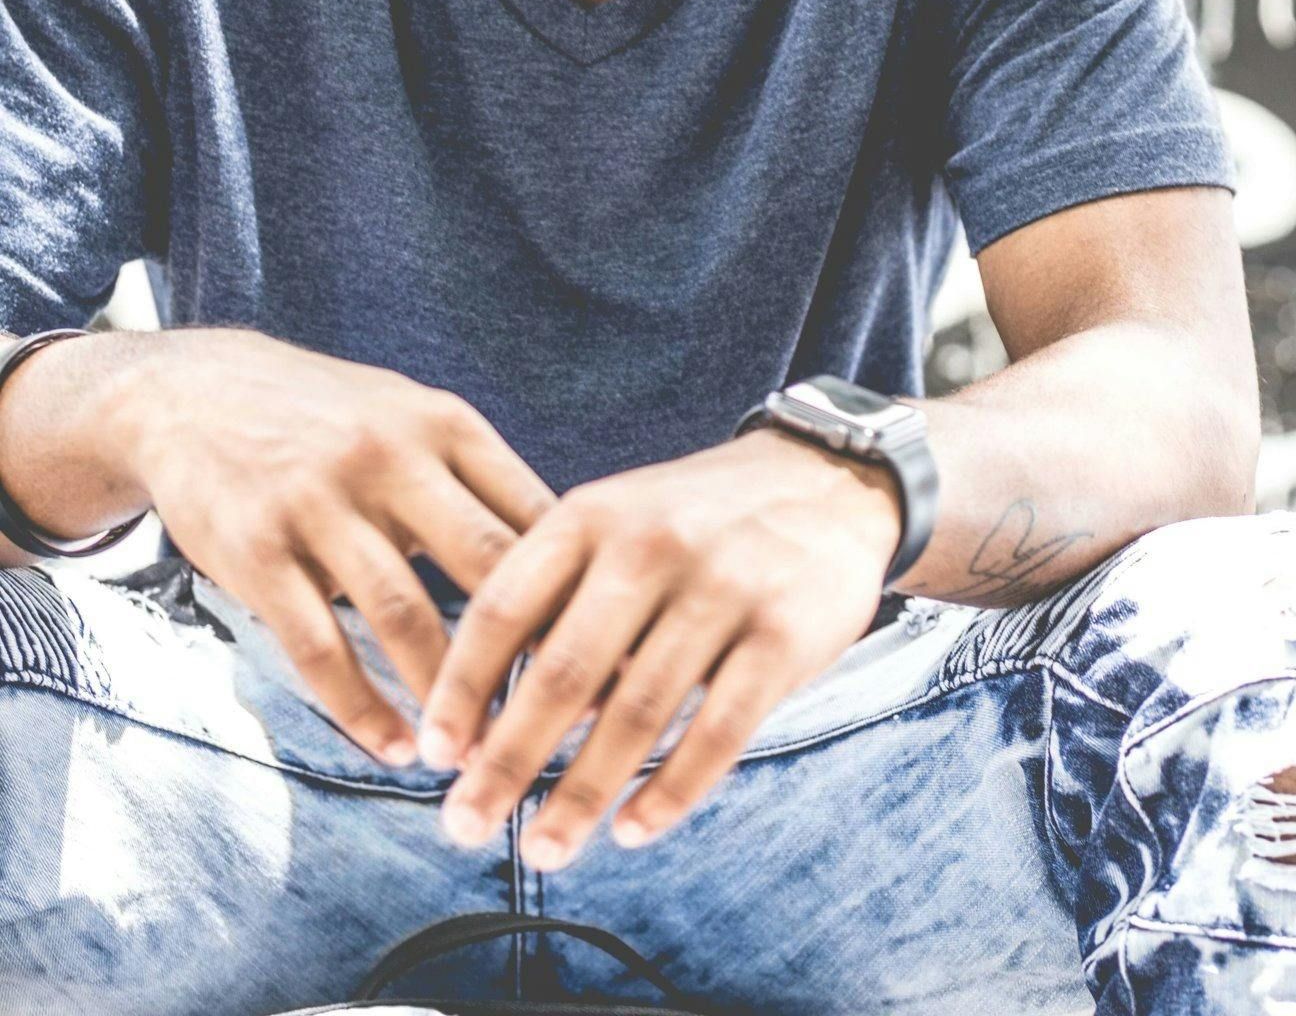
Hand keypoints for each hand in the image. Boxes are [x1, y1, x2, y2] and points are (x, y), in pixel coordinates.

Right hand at [119, 327, 553, 766]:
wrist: (198, 391)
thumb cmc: (330, 417)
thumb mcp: (412, 417)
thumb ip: (478, 480)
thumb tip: (571, 563)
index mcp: (444, 424)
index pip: (534, 516)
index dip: (581, 592)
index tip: (612, 660)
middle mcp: (389, 456)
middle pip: (486, 569)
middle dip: (529, 656)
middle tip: (561, 726)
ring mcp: (320, 502)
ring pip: (405, 617)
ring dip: (447, 698)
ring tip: (475, 756)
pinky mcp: (257, 550)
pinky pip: (319, 647)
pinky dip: (361, 709)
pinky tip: (394, 748)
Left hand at [419, 427, 901, 867]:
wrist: (824, 481)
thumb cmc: (696, 520)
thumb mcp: (616, 521)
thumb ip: (558, 599)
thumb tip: (493, 719)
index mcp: (592, 513)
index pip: (505, 606)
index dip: (462, 686)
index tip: (434, 753)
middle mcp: (650, 545)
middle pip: (562, 673)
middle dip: (507, 761)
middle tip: (463, 826)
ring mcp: (722, 588)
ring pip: (637, 714)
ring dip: (582, 794)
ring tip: (542, 850)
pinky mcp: (784, 633)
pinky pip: (718, 731)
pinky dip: (671, 791)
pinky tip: (633, 830)